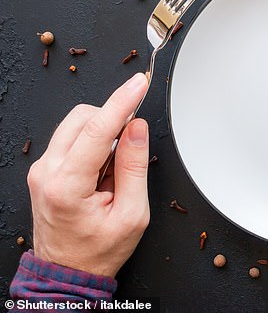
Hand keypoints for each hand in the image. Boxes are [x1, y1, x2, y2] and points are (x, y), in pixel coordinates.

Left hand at [27, 73, 149, 277]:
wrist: (68, 270)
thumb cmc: (99, 250)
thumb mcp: (132, 214)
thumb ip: (134, 166)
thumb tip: (137, 128)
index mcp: (67, 186)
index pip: (96, 130)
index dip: (122, 103)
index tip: (139, 84)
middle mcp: (47, 172)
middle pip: (82, 118)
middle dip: (112, 122)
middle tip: (130, 150)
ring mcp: (42, 169)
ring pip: (76, 124)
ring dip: (102, 135)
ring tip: (113, 172)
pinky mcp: (45, 168)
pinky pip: (72, 138)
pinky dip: (93, 144)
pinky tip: (102, 172)